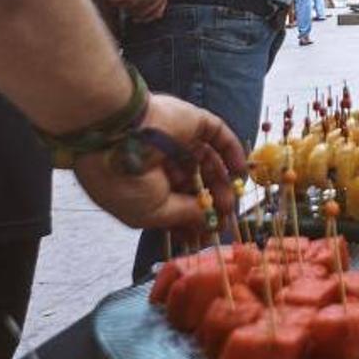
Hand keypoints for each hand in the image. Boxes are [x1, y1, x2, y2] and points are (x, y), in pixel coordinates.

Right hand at [73, 93, 245, 230]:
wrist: (118, 138)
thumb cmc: (127, 182)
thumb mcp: (154, 212)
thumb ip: (186, 216)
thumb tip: (209, 224)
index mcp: (145, 186)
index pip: (176, 205)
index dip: (193, 221)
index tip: (209, 236)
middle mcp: (162, 163)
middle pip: (196, 185)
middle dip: (212, 204)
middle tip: (226, 220)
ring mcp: (179, 141)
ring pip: (209, 164)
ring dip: (222, 184)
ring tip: (232, 203)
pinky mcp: (193, 122)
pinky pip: (219, 136)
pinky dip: (233, 153)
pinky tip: (240, 172)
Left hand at [108, 0, 167, 22]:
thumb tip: (115, 2)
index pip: (130, 1)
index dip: (119, 2)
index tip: (112, 0)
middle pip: (139, 8)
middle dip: (126, 7)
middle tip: (119, 2)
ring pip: (148, 12)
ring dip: (136, 13)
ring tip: (127, 9)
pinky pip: (158, 12)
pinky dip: (149, 16)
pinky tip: (139, 17)